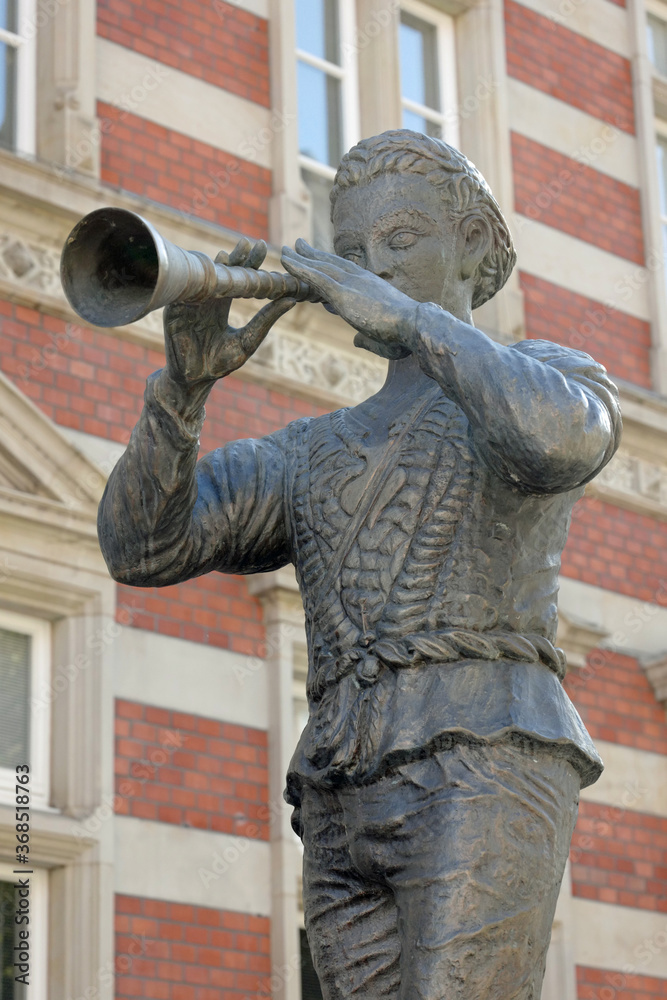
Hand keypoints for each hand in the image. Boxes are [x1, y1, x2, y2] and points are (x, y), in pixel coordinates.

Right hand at [164, 238, 295, 386]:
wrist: (194, 379)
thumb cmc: (220, 363)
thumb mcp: (249, 340)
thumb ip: (266, 319)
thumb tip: (292, 300)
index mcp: (221, 305)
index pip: (237, 278)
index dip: (249, 262)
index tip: (262, 246)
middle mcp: (205, 300)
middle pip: (221, 273)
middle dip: (234, 258)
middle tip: (248, 243)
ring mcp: (188, 304)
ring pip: (202, 279)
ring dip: (213, 267)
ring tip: (226, 255)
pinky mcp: (173, 311)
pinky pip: (180, 293)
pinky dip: (190, 283)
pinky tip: (201, 274)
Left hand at [281, 240, 417, 356]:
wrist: (414, 326)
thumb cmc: (404, 336)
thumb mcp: (381, 337)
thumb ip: (366, 337)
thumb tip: (356, 340)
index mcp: (371, 287)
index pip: (347, 273)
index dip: (331, 267)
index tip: (319, 262)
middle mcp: (361, 279)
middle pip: (332, 263)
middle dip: (314, 254)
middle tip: (298, 245)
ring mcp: (350, 283)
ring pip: (320, 266)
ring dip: (300, 257)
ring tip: (285, 249)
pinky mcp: (342, 292)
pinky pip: (314, 275)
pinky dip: (298, 266)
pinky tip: (284, 259)